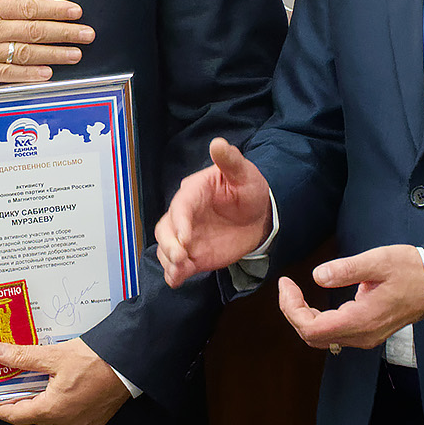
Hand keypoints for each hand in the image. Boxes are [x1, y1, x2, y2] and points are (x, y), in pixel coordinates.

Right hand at [0, 0, 92, 82]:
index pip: (30, 7)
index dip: (56, 10)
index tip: (75, 12)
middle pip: (35, 31)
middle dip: (65, 33)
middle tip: (87, 34)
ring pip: (26, 54)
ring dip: (54, 54)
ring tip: (76, 55)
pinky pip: (7, 76)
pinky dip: (28, 76)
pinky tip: (47, 75)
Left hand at [0, 338, 131, 424]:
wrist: (130, 362)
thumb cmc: (97, 360)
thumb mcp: (53, 355)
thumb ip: (22, 357)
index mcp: (53, 409)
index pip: (16, 416)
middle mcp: (67, 421)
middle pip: (33, 415)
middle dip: (21, 399)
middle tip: (12, 382)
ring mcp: (82, 421)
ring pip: (52, 414)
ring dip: (42, 400)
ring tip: (36, 379)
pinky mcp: (95, 417)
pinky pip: (70, 413)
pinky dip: (61, 401)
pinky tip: (60, 384)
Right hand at [154, 138, 271, 286]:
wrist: (258, 216)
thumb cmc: (248, 190)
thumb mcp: (244, 173)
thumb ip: (230, 161)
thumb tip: (218, 143)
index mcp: (193, 192)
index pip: (181, 206)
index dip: (180, 222)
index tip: (186, 237)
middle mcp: (184, 216)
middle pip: (165, 229)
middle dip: (170, 244)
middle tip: (181, 257)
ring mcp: (187, 237)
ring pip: (167, 248)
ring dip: (170, 260)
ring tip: (179, 271)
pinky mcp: (193, 255)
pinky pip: (177, 265)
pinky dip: (173, 274)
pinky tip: (176, 281)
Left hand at [277, 244, 423, 351]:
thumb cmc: (411, 271)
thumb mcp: (378, 261)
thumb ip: (347, 269)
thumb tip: (318, 276)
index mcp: (361, 320)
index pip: (312, 329)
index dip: (291, 308)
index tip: (287, 284)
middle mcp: (362, 335)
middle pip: (312, 337)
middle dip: (293, 312)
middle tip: (288, 287)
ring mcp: (365, 337)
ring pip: (322, 338)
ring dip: (303, 318)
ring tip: (295, 293)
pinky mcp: (367, 332)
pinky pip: (333, 334)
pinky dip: (316, 320)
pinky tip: (312, 302)